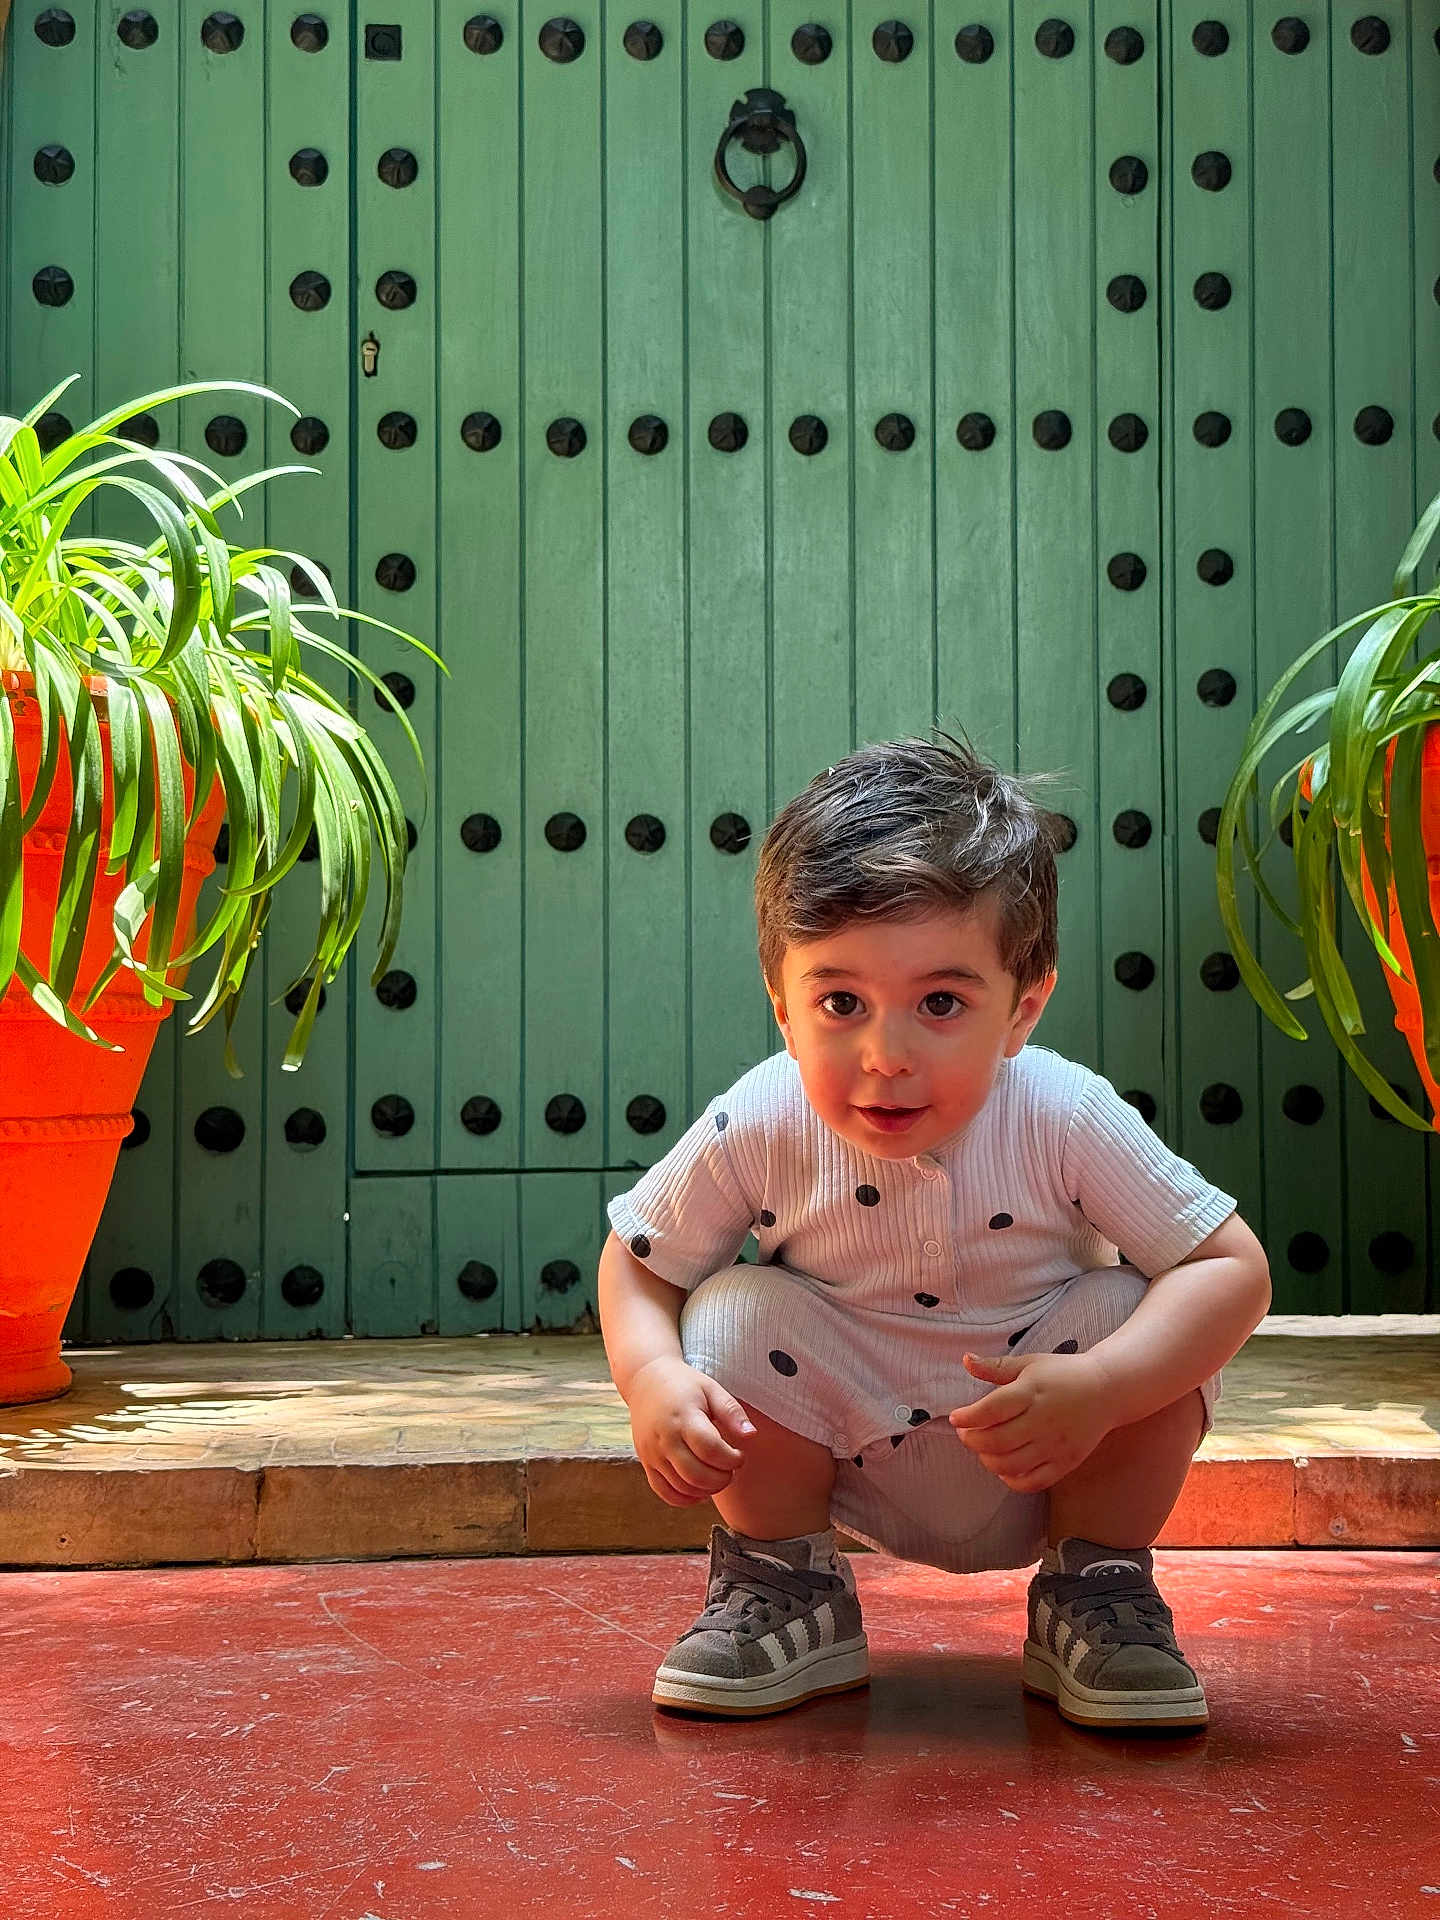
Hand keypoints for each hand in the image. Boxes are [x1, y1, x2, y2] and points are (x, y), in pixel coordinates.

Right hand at [626, 1357, 755, 1507]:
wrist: (646, 1380)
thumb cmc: (683, 1384)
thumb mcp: (711, 1389)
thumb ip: (732, 1412)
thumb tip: (751, 1435)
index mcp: (683, 1418)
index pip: (711, 1451)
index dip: (732, 1459)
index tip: (739, 1455)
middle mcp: (664, 1439)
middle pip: (696, 1475)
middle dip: (722, 1479)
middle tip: (731, 1469)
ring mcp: (652, 1453)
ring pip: (682, 1488)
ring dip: (707, 1490)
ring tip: (717, 1475)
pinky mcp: (646, 1462)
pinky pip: (664, 1492)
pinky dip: (685, 1499)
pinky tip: (700, 1490)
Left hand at [947, 1350, 1112, 1492]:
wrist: (1106, 1390)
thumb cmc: (1063, 1374)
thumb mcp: (1029, 1363)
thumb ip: (995, 1367)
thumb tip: (965, 1360)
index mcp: (1031, 1392)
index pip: (991, 1410)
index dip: (967, 1417)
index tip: (955, 1418)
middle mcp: (1043, 1420)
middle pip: (996, 1441)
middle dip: (972, 1441)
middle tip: (966, 1434)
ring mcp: (1055, 1444)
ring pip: (1010, 1465)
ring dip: (987, 1460)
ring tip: (983, 1449)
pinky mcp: (1066, 1462)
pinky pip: (1033, 1482)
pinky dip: (1013, 1480)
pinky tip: (1004, 1469)